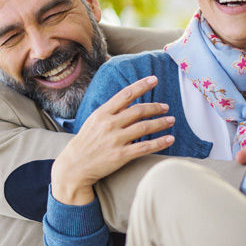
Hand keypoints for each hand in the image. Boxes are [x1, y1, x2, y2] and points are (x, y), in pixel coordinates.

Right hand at [51, 76, 174, 204]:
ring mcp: (115, 140)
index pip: (125, 94)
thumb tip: (128, 102)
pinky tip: (170, 139)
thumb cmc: (86, 142)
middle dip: (155, 107)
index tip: (154, 79)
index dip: (141, 85)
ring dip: (161, 122)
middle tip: (166, 106)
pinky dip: (160, 142)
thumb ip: (110, 111)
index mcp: (102, 113)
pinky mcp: (121, 155)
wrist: (74, 166)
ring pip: (144, 127)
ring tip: (170, 120)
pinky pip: (145, 147)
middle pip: (138, 111)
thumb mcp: (94, 121)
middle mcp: (109, 124)